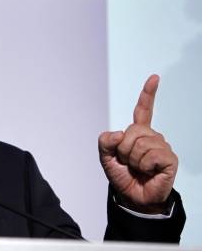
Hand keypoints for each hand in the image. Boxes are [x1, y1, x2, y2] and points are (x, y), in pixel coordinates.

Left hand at [98, 74, 177, 212]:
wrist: (132, 197)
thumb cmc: (122, 175)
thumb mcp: (105, 156)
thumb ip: (104, 141)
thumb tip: (119, 134)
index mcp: (137, 133)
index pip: (143, 110)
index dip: (148, 93)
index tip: (155, 77)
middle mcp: (152, 136)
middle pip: (133, 130)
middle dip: (123, 148)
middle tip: (127, 162)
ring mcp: (162, 146)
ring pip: (140, 143)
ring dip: (132, 159)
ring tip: (137, 168)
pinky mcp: (170, 159)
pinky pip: (151, 155)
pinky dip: (143, 165)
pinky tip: (148, 172)